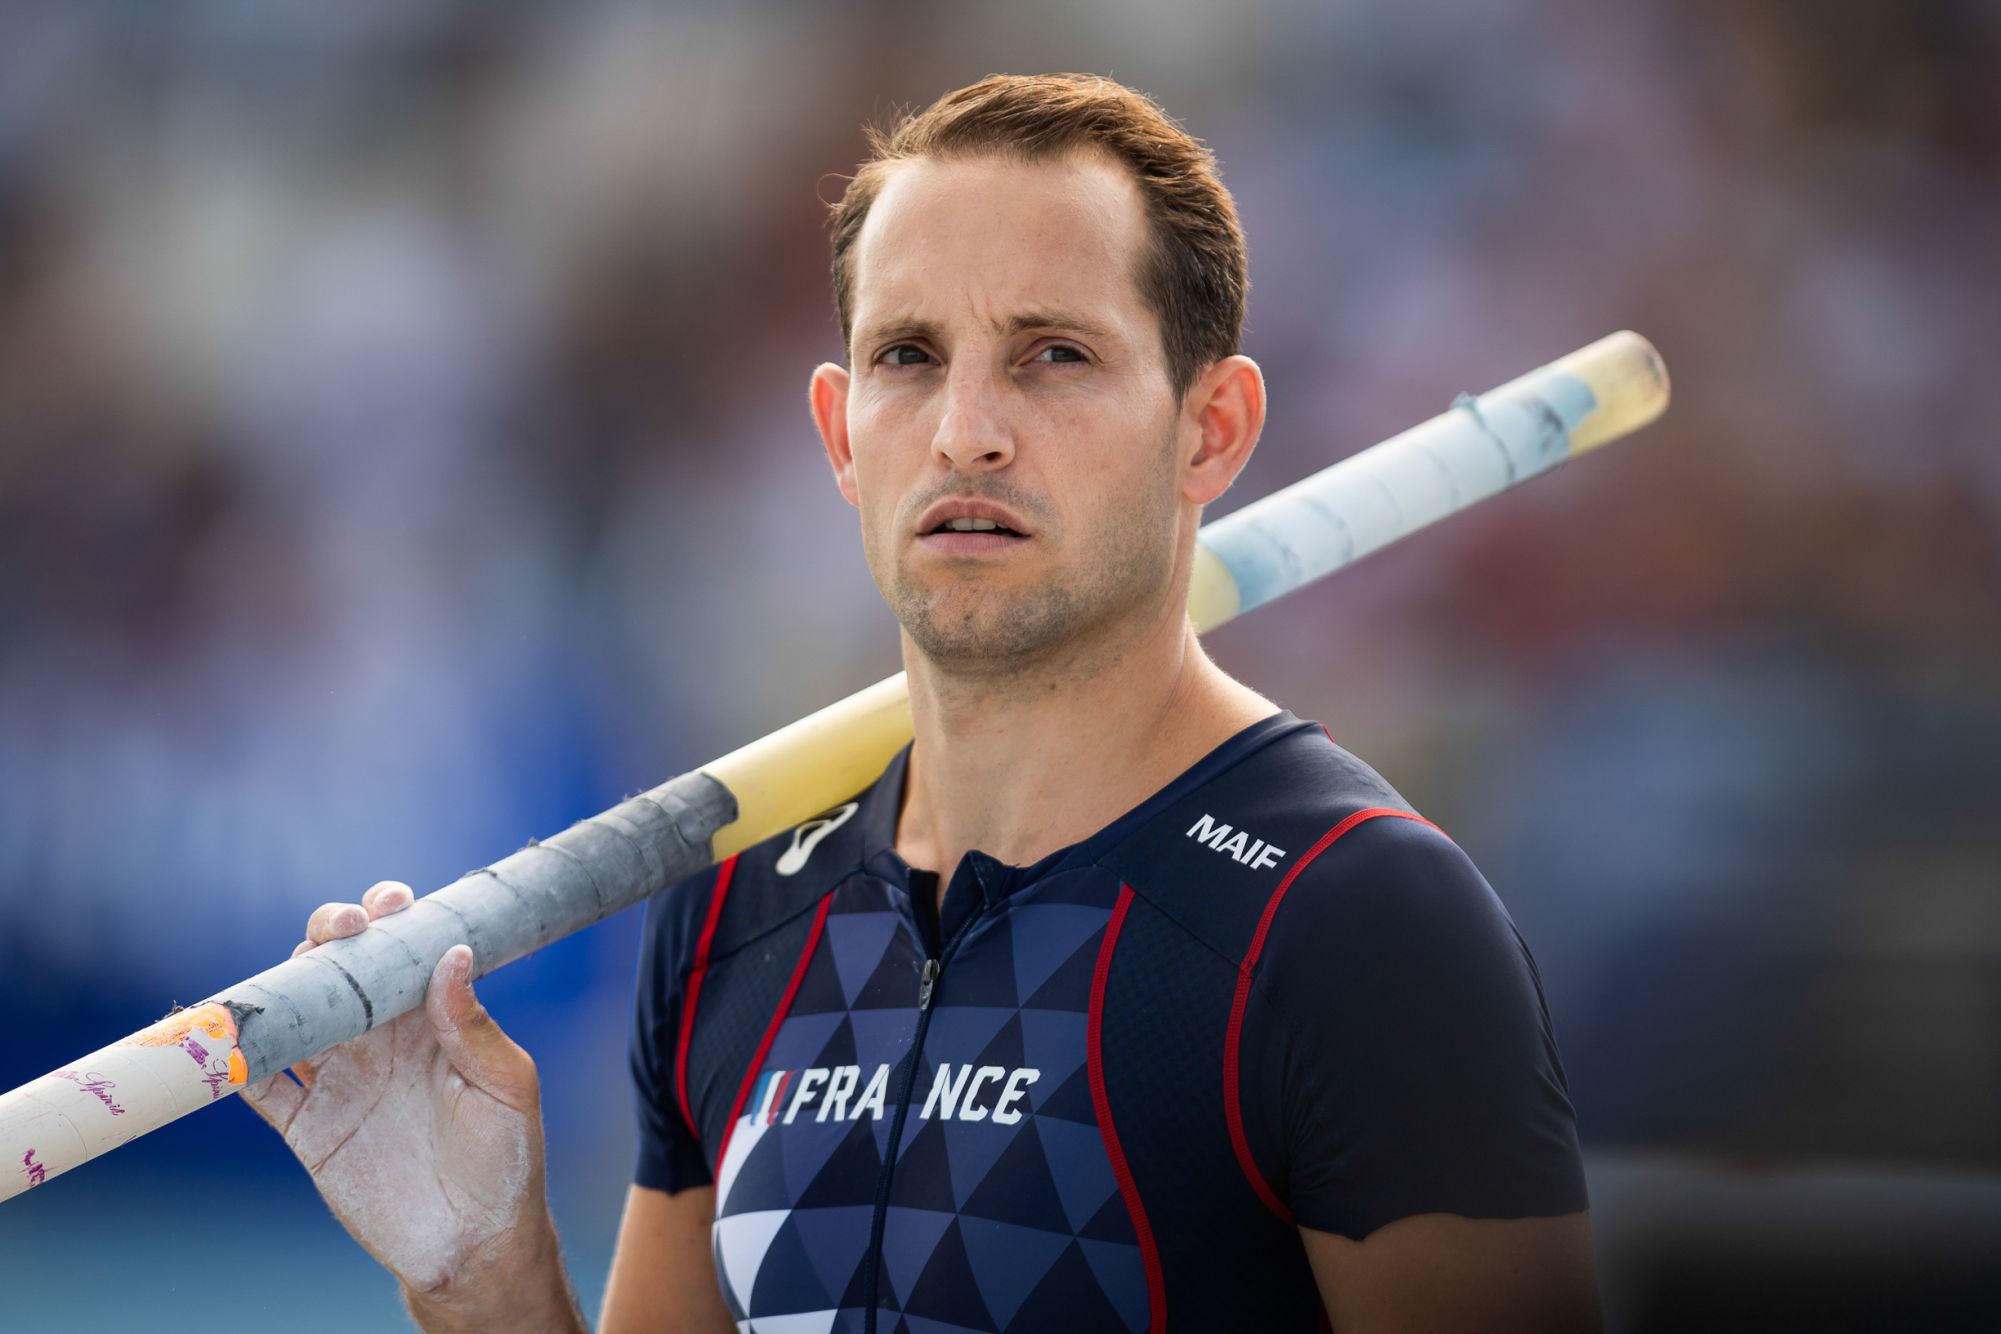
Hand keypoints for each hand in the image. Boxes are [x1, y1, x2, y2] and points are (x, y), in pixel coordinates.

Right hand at [242, 882, 581, 1331]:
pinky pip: (259, 1085)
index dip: (389, 919)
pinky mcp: (307, 1125)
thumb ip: (473, 1026)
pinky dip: (231, 1060)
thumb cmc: (506, 1159)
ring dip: (282, 988)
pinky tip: (220, 1038)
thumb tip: (453, 954)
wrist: (472, 1243)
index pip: (402, 951)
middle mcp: (380, 1039)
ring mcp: (339, 1078)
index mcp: (430, 1019)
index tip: (389, 905)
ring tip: (285, 977)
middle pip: (337, 970)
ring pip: (296, 1014)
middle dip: (329, 936)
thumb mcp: (505, 1087)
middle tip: (340, 931)